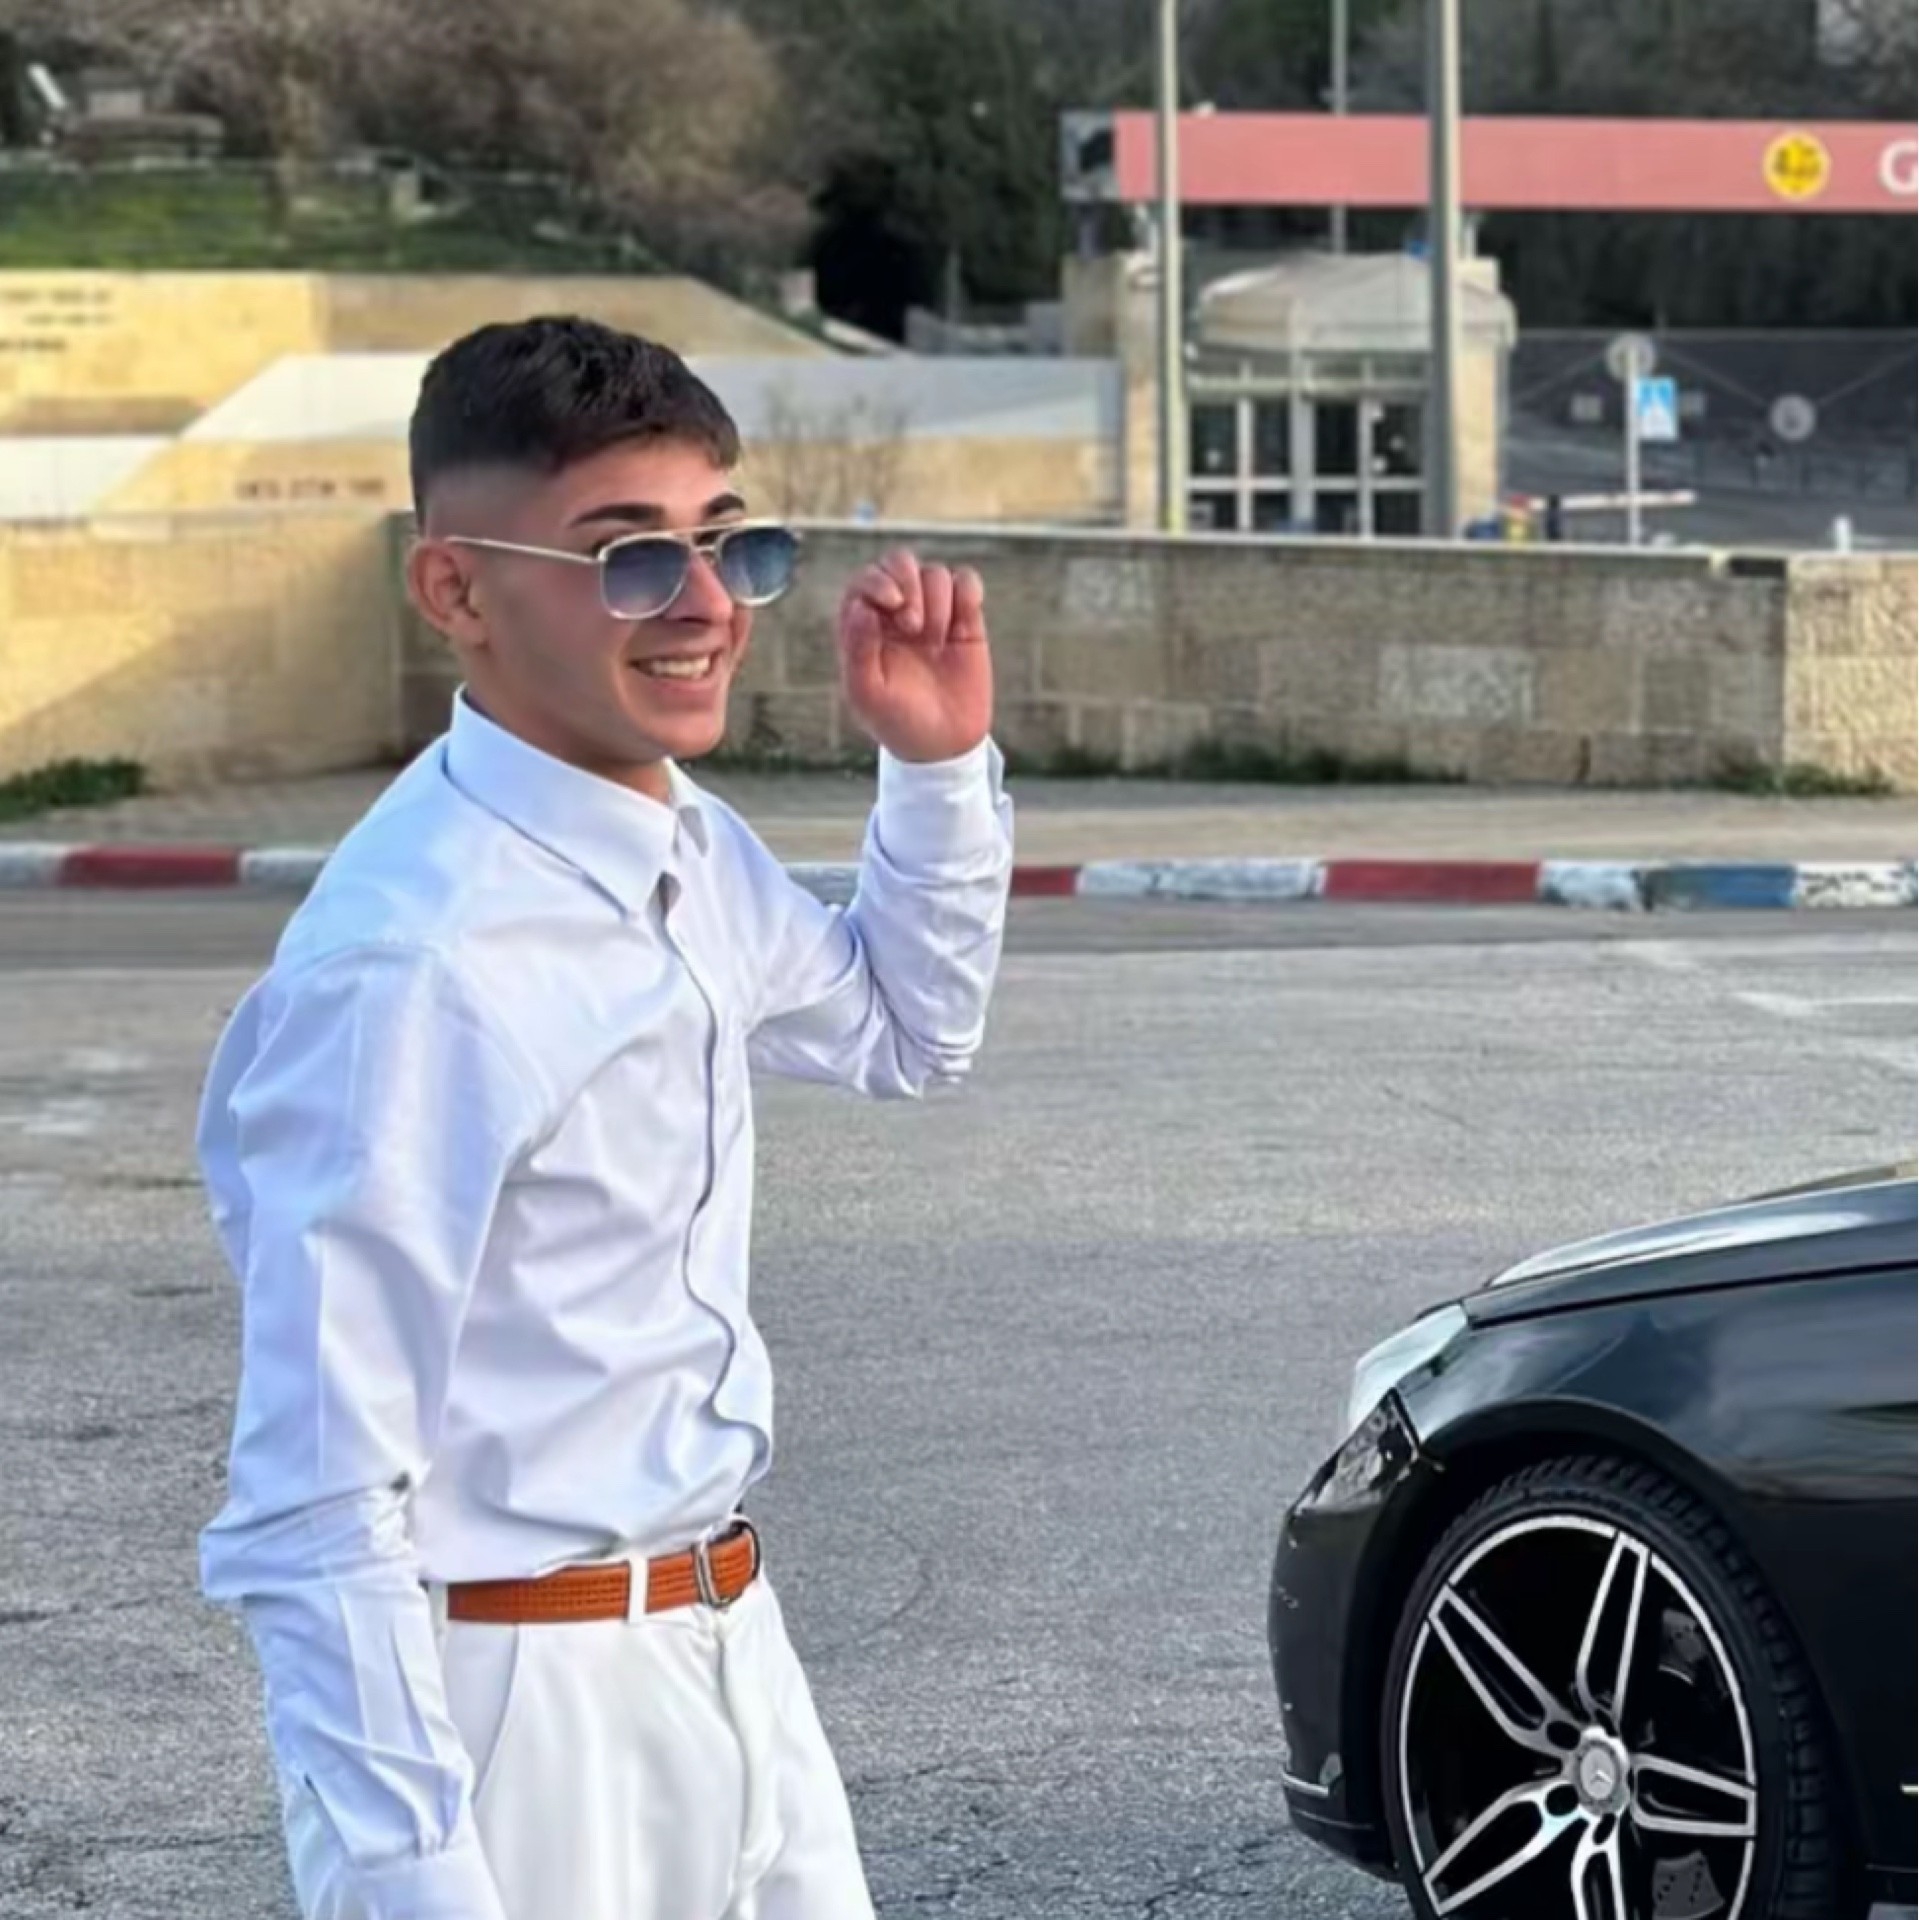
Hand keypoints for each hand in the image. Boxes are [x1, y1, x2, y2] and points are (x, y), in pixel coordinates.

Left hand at [839, 550, 993, 764]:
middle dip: (909, 582)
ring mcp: (932, 614)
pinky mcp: (966, 621)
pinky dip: (967, 591)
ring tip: (936, 642)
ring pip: (935, 574)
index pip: (865, 580)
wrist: (944, 746)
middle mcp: (896, 614)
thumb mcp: (867, 694)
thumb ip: (857, 650)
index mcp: (864, 626)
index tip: (893, 604)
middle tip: (914, 626)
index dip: (878, 580)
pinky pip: (966, 582)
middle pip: (900, 562)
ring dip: (938, 602)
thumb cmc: (897, 723)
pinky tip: (961, 625)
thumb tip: (860, 607)